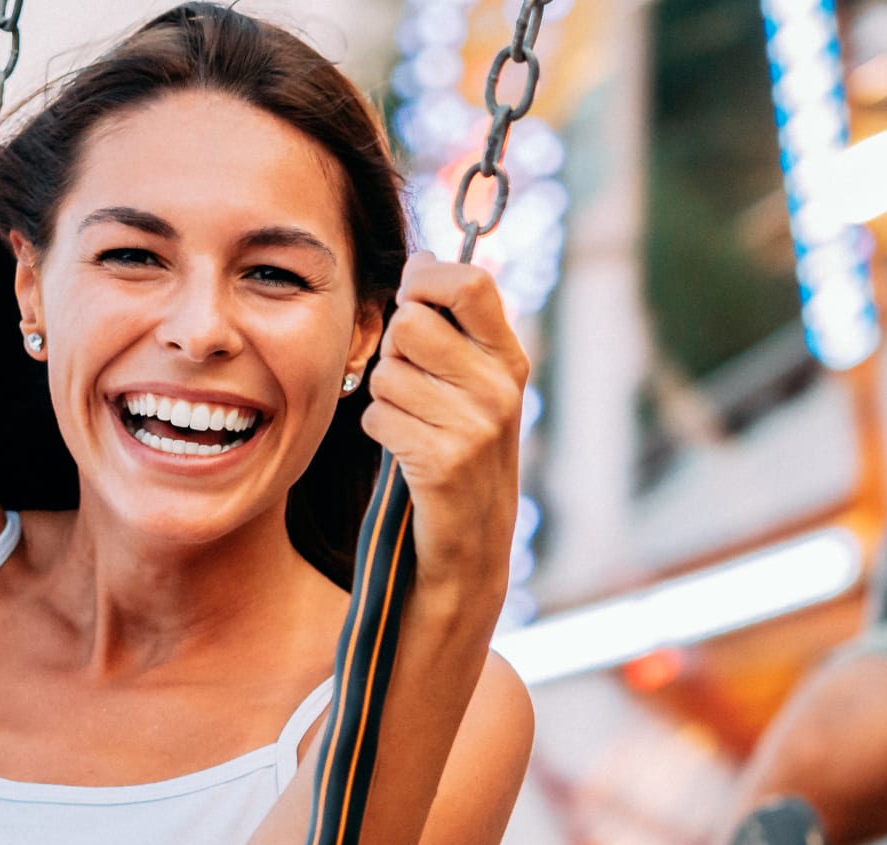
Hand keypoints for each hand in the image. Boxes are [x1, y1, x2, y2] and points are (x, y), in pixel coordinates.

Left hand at [359, 257, 530, 589]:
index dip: (426, 280)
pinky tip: (407, 452)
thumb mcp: (474, 383)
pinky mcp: (443, 462)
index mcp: (509, 358)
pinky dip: (381, 432)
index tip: (412, 298)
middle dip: (395, 351)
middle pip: (410, 324)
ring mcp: (475, 426)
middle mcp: (500, 387)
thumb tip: (420, 259)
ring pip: (387, 372)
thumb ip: (452, 324)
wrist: (473, 543)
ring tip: (415, 423)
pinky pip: (377, 416)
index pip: (470, 282)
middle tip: (414, 384)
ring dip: (386, 397)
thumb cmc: (461, 449)